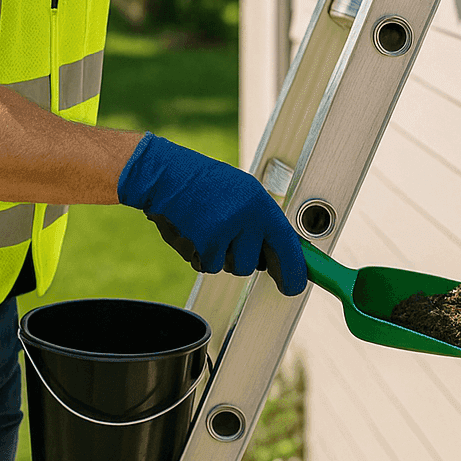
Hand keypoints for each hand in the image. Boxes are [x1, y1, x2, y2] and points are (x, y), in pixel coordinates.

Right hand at [118, 133, 307, 295]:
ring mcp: (226, 229)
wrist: (165, 174)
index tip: (294, 287)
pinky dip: (199, 255)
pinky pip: (207, 266)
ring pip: (229, 267)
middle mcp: (248, 215)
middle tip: (226, 234)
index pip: (286, 243)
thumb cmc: (204, 184)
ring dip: (218, 256)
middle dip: (239, 258)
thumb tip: (277, 258)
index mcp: (260, 202)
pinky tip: (193, 231)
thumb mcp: (242, 195)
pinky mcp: (204, 242)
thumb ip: (261, 224)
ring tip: (206, 226)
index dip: (294, 270)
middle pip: (253, 264)